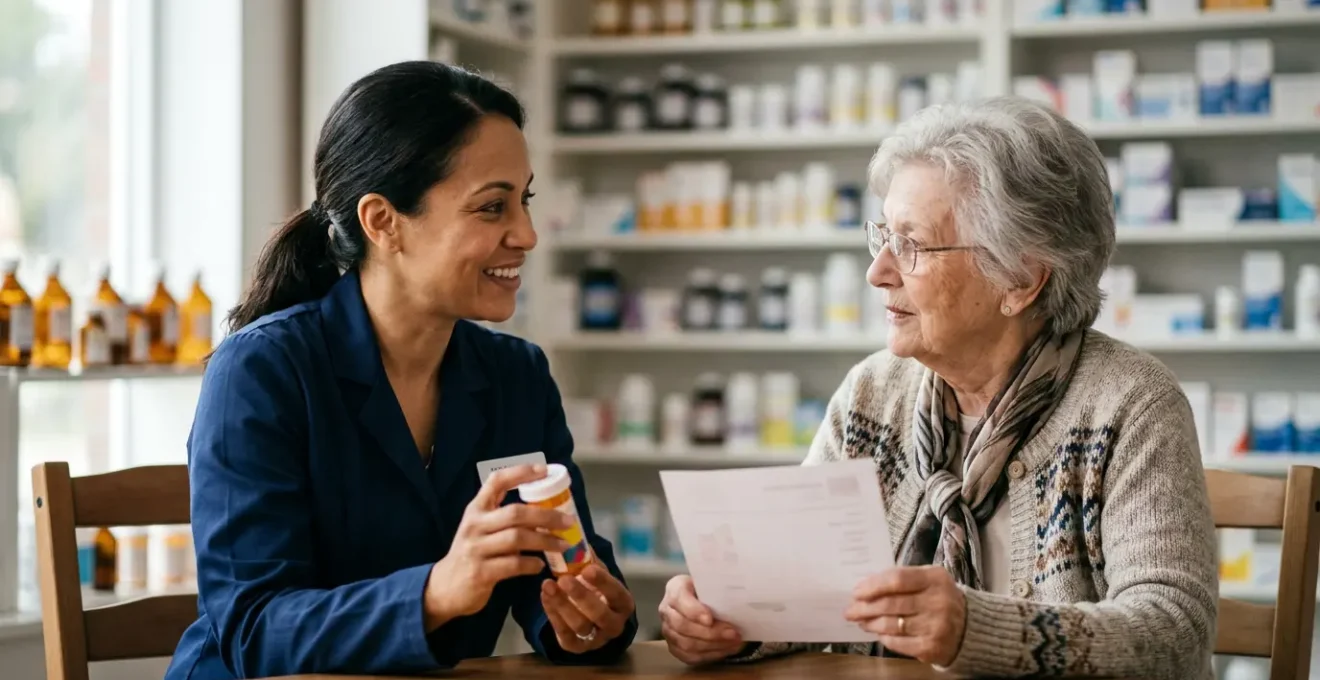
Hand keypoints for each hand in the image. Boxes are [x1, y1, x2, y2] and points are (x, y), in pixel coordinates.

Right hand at [424, 464, 571, 629]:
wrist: (444, 588)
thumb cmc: (471, 553)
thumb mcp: (479, 528)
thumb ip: (502, 515)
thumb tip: (542, 505)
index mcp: (476, 509)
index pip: (496, 481)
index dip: (520, 472)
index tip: (544, 469)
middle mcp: (475, 525)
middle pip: (515, 513)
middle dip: (546, 516)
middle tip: (568, 521)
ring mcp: (476, 549)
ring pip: (517, 539)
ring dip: (545, 541)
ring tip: (563, 545)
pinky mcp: (480, 572)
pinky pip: (513, 565)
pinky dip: (531, 564)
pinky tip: (539, 565)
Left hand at [540, 563, 635, 653]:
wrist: (591, 615)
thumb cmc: (596, 588)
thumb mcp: (598, 574)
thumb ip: (590, 560)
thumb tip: (575, 539)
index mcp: (623, 603)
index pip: (617, 593)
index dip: (603, 582)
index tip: (587, 568)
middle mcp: (614, 625)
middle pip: (600, 614)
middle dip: (581, 596)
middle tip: (564, 578)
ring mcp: (595, 639)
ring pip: (580, 626)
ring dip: (562, 605)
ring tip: (548, 585)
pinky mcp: (576, 647)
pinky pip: (564, 634)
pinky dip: (553, 615)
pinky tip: (545, 596)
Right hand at [658, 575, 744, 665]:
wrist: (700, 601)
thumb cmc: (707, 590)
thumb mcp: (711, 583)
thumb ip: (717, 590)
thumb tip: (736, 602)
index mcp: (675, 589)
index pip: (679, 599)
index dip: (693, 611)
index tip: (710, 619)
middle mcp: (666, 610)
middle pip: (682, 626)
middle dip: (710, 633)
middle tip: (733, 633)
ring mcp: (668, 630)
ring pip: (686, 644)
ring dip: (713, 646)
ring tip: (733, 643)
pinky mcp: (674, 647)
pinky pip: (689, 656)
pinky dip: (710, 655)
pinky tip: (725, 650)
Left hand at [845, 566, 966, 666]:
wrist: (970, 628)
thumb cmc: (940, 599)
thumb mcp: (929, 579)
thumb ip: (902, 578)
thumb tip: (867, 586)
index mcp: (936, 579)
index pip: (897, 579)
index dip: (873, 586)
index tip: (856, 592)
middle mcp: (938, 602)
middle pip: (891, 604)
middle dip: (865, 607)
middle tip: (850, 610)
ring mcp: (936, 626)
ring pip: (891, 624)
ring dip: (870, 623)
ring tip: (861, 621)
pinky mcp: (931, 647)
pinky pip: (898, 643)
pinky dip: (884, 637)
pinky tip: (878, 633)